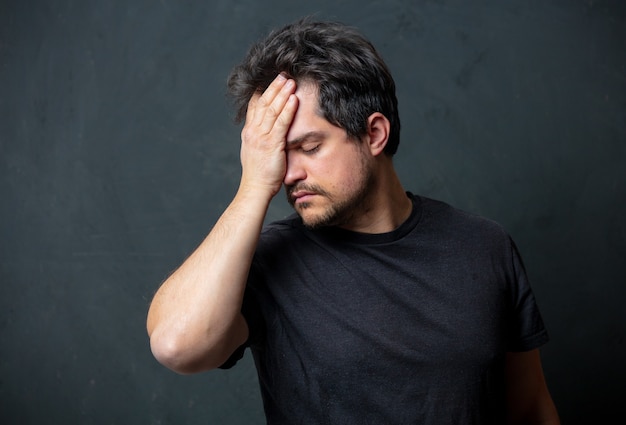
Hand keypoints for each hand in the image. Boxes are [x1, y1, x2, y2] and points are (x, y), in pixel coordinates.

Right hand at [239, 74, 297, 197]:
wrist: (255, 190)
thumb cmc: (259, 175)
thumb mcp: (257, 152)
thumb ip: (262, 139)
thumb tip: (269, 133)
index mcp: (249, 132)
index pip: (255, 106)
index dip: (263, 91)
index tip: (271, 79)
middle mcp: (253, 132)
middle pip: (263, 103)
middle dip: (273, 87)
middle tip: (283, 74)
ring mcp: (261, 137)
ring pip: (271, 110)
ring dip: (281, 93)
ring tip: (290, 81)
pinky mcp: (271, 144)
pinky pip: (280, 123)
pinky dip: (287, 110)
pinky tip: (294, 99)